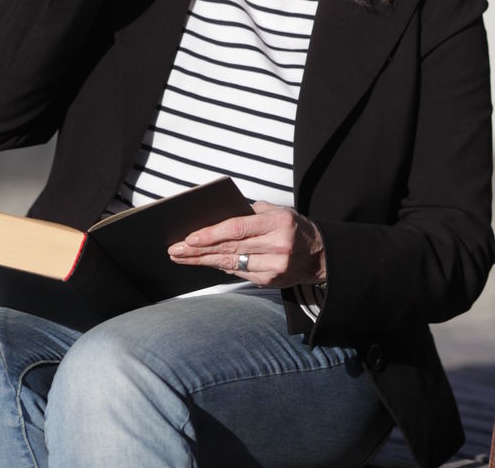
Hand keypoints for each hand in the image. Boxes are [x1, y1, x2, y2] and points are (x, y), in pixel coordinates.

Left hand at [167, 201, 326, 287]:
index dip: (211, 234)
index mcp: (277, 223)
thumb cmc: (293, 226)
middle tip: (175, 250)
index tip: (189, 237)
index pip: (237, 229)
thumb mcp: (277, 211)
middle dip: (198, 250)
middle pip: (229, 249)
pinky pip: (239, 273)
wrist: (319, 255)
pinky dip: (220, 267)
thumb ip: (250, 213)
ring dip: (203, 261)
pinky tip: (203, 263)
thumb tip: (217, 219)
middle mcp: (277, 247)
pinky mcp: (270, 282)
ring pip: (231, 264)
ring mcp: (274, 267)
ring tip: (181, 258)